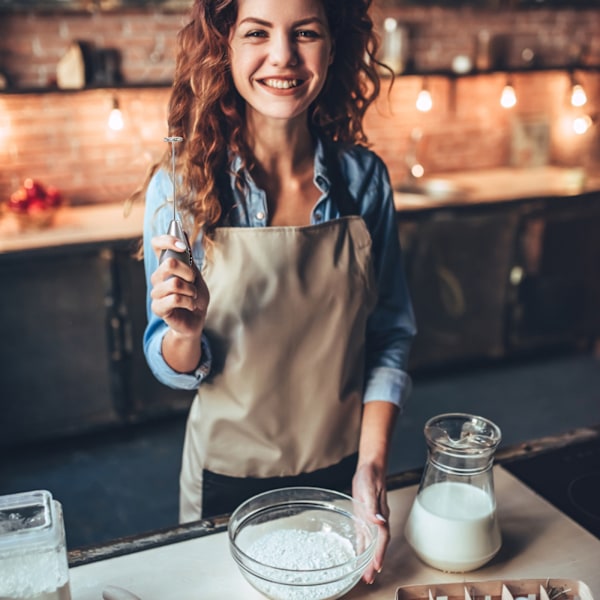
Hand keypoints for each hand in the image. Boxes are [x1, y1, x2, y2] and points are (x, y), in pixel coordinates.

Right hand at [150, 234, 209, 338]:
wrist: (196, 319)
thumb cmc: (194, 296)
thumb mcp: (195, 273)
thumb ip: (187, 256)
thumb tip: (183, 230)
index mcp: (165, 265)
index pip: (157, 244)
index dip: (168, 240)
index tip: (182, 246)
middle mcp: (157, 277)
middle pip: (169, 264)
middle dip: (189, 273)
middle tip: (193, 282)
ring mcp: (156, 292)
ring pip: (174, 283)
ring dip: (191, 291)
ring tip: (192, 297)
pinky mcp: (158, 307)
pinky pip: (174, 299)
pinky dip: (188, 302)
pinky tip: (189, 305)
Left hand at [352, 461, 389, 584]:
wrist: (370, 467)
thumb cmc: (370, 476)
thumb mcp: (369, 489)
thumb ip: (374, 507)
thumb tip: (379, 521)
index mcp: (381, 515)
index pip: (381, 538)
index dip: (379, 553)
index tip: (376, 567)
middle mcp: (378, 520)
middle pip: (378, 545)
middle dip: (374, 562)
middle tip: (369, 579)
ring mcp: (372, 519)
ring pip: (372, 543)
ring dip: (369, 558)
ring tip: (366, 574)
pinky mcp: (365, 517)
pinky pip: (365, 536)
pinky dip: (363, 547)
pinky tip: (359, 555)